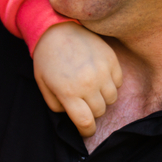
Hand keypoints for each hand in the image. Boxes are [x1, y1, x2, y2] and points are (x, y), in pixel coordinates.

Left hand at [33, 22, 122, 136]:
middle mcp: (88, 84)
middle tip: (83, 102)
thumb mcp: (43, 85)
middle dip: (91, 111)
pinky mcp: (111, 60)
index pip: (85, 122)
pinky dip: (110, 83)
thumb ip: (56, 105)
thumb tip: (71, 115)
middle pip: (100, 111)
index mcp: (68, 92)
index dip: (87, 131)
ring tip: (90, 87)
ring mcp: (102, 71)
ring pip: (112, 98)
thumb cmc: (47, 59)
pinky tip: (98, 75)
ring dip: (102, 98)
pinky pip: (118, 82)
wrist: (57, 30)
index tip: (86, 130)